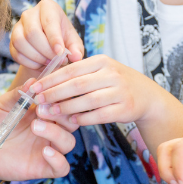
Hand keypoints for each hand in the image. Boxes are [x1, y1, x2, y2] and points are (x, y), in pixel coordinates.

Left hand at [0, 86, 78, 183]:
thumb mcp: (2, 106)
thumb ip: (17, 95)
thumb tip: (33, 81)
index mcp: (44, 112)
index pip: (65, 104)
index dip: (60, 98)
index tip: (45, 93)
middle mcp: (50, 129)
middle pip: (72, 122)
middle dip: (61, 115)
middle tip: (40, 110)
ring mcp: (47, 148)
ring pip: (69, 142)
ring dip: (56, 133)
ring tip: (35, 127)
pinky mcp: (42, 167)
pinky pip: (62, 167)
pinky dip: (58, 160)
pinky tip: (44, 152)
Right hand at [10, 0, 84, 70]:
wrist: (49, 47)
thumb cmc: (63, 40)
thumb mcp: (73, 42)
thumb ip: (76, 49)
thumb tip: (76, 57)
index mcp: (48, 7)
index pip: (49, 22)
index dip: (54, 39)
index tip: (60, 53)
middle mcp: (29, 13)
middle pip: (32, 33)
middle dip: (45, 51)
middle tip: (57, 61)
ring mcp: (17, 26)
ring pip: (21, 43)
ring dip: (37, 58)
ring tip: (49, 62)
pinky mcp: (11, 41)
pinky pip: (16, 53)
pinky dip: (29, 63)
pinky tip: (40, 64)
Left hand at [30, 54, 165, 126]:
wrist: (147, 96)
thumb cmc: (116, 82)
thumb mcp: (101, 70)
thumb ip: (79, 73)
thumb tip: (47, 80)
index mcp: (101, 61)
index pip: (71, 69)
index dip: (51, 79)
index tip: (35, 87)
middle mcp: (112, 74)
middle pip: (77, 84)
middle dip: (54, 93)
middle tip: (37, 101)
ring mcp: (120, 92)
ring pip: (88, 101)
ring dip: (66, 108)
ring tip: (50, 113)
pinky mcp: (125, 109)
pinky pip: (100, 115)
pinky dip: (84, 118)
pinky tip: (72, 121)